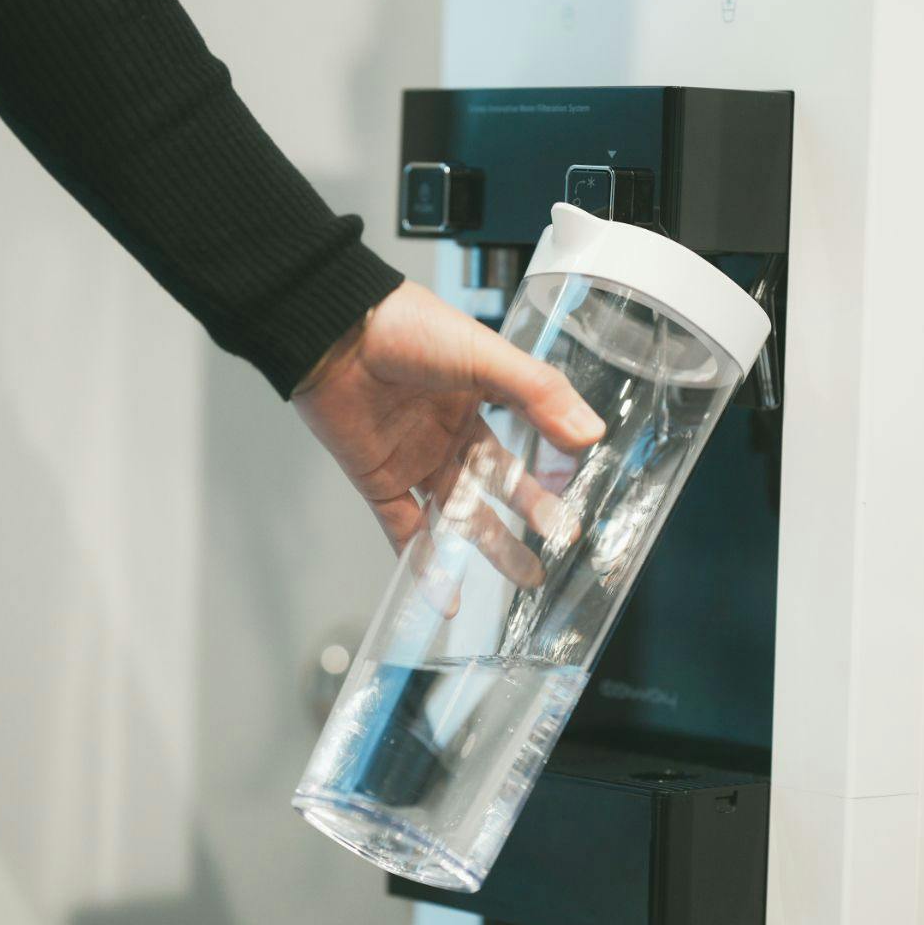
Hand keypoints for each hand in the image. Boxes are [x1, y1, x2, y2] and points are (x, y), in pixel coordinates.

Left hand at [292, 281, 603, 568]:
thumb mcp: (484, 355)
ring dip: (490, 546)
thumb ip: (538, 393)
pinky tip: (447, 596)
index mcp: (477, 398)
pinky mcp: (379, 482)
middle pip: (497, 484)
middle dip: (530, 515)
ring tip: (525, 577)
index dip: (549, 470)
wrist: (333, 334)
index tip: (572, 492)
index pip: (525, 441)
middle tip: (562, 543)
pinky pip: (405, 531)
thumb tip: (590, 434)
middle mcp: (448, 433)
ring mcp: (414, 460)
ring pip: (459, 513)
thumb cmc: (405, 327)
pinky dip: (425, 565)